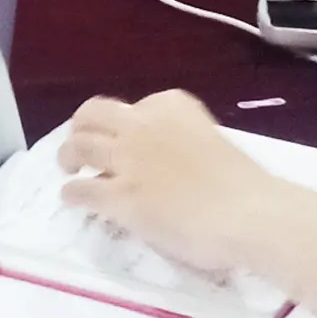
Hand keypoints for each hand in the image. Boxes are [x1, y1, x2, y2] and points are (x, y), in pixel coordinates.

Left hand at [56, 92, 292, 275]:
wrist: (247, 212)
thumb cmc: (242, 183)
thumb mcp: (209, 139)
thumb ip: (181, 141)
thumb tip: (163, 164)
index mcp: (171, 105)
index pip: (134, 106)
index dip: (124, 124)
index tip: (125, 137)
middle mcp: (143, 124)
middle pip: (92, 114)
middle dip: (81, 127)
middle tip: (80, 146)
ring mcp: (127, 159)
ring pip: (79, 146)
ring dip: (68, 156)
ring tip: (68, 167)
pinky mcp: (119, 196)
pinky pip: (82, 189)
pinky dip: (72, 192)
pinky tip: (71, 197)